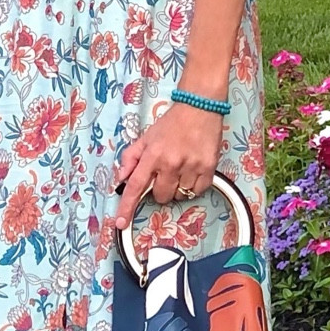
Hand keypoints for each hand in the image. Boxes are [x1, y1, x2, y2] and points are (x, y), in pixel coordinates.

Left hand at [113, 102, 224, 230]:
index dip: (127, 207)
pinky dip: (194, 186)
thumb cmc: (171, 123)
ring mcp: (191, 166)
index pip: (135, 186)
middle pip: (161, 196)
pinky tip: (193, 171)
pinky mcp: (209, 168)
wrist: (199, 107)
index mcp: (153, 155)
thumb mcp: (146, 137)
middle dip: (160, 189)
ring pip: (180, 196)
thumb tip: (122, 178)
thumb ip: (131, 157)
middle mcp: (171, 163)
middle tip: (166, 174)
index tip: (120, 223)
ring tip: (182, 169)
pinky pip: (198, 191)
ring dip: (178, 187)